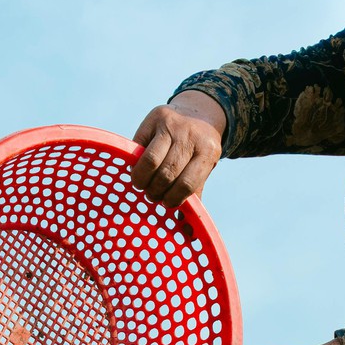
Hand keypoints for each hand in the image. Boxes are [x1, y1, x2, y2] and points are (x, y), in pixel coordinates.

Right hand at [130, 91, 226, 208]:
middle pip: (167, 173)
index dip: (174, 198)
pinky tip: (137, 170)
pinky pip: (140, 145)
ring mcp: (172, 125)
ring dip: (143, 179)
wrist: (197, 113)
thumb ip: (195, 193)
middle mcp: (190, 136)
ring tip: (142, 185)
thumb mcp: (204, 168)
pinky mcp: (156, 117)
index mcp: (208, 152)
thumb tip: (187, 231)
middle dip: (157, 190)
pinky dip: (136, 162)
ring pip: (151, 160)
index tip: (166, 204)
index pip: (187, 183)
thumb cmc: (198, 151)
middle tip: (152, 196)